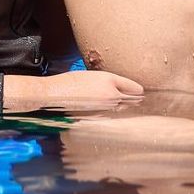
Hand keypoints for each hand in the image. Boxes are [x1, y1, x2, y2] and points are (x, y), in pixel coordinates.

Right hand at [5, 70, 143, 111]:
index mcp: (109, 79)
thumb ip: (107, 83)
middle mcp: (111, 93)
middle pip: (132, 99)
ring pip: (122, 109)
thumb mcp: (90, 76)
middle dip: (132, 99)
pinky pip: (111, 116)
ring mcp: (105, 107)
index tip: (140, 93)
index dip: (137, 90)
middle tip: (135, 100)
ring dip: (122, 108)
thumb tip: (120, 90)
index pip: (134, 87)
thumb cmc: (69, 82)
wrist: (54, 94)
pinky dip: (112, 114)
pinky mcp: (99, 117)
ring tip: (119, 107)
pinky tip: (106, 112)